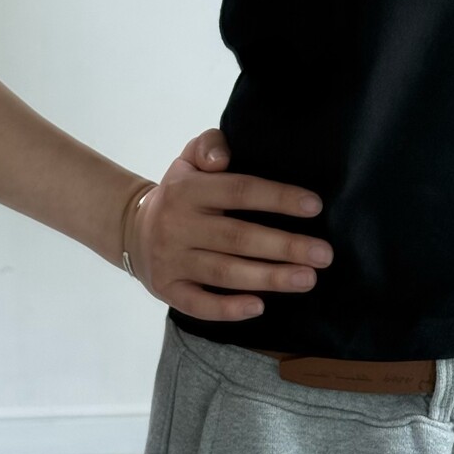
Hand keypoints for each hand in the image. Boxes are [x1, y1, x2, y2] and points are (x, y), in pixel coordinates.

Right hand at [124, 127, 332, 321]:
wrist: (130, 228)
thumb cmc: (179, 190)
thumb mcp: (188, 158)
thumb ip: (209, 145)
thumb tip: (222, 159)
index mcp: (189, 190)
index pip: (240, 191)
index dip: (278, 198)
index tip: (315, 206)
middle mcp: (179, 225)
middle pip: (238, 238)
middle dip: (285, 246)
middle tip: (324, 254)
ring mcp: (172, 260)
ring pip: (225, 273)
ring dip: (269, 278)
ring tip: (308, 279)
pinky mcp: (168, 290)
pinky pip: (198, 304)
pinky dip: (228, 308)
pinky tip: (260, 307)